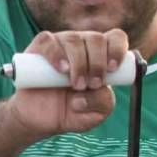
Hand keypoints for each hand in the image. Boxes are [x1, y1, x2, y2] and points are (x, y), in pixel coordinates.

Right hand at [9, 29, 128, 137]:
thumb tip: (90, 90)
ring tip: (76, 85)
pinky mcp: (39, 49)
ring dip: (79, 64)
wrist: (38, 118)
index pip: (115, 38)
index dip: (117, 49)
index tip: (112, 69)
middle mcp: (82, 45)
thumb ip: (102, 103)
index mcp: (100, 56)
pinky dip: (56, 54)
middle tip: (92, 84)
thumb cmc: (70, 111)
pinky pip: (48, 41)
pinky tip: (61, 69)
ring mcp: (60, 44)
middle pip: (96, 39)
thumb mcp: (94, 114)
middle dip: (97, 63)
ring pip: (74, 40)